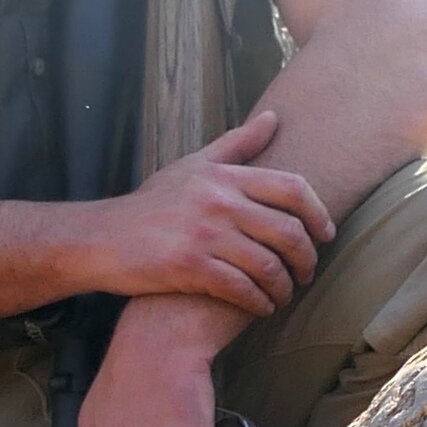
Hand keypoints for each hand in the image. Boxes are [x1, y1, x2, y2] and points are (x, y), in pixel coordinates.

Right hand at [86, 105, 333, 312]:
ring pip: (269, 266)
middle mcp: (218, 202)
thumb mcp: (193, 166)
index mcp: (224, 177)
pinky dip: (259, 304)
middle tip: (307, 275)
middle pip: (289, 232)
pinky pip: (243, 289)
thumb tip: (273, 118)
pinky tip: (261, 308)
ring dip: (285, 288)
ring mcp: (204, 234)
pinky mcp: (190, 266)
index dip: (319, 214)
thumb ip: (237, 145)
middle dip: (307, 260)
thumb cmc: (152, 205)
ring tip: (283, 295)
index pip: (293, 189)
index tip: (326, 236)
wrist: (101, 239)